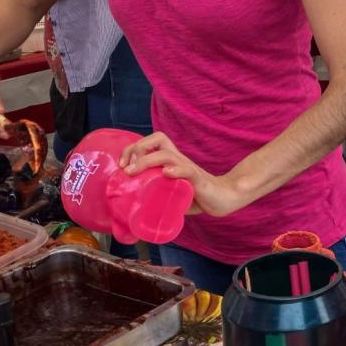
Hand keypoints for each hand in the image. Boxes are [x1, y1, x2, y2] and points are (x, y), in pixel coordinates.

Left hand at [119, 132, 249, 216]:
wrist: (223, 199)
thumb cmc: (196, 195)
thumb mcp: (172, 191)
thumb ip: (156, 193)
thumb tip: (133, 206)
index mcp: (173, 160)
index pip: (153, 142)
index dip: (134, 148)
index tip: (122, 165)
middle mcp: (179, 160)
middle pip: (159, 139)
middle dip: (138, 149)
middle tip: (126, 167)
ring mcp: (189, 168)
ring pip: (167, 155)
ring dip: (147, 160)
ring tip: (134, 172)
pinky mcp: (199, 180)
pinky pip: (187, 171)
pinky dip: (175, 171)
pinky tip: (166, 174)